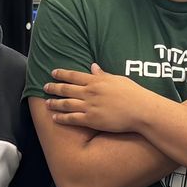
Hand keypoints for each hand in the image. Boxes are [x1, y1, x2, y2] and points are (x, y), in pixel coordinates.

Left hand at [44, 64, 160, 134]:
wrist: (141, 110)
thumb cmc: (134, 94)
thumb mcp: (118, 79)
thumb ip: (103, 74)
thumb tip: (93, 67)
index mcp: (97, 81)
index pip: (74, 75)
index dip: (62, 74)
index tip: (53, 72)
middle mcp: (90, 92)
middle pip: (66, 89)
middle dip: (54, 87)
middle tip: (45, 87)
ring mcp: (90, 106)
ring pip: (66, 104)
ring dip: (55, 103)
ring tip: (47, 103)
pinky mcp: (92, 120)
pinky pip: (72, 118)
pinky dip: (62, 118)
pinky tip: (55, 117)